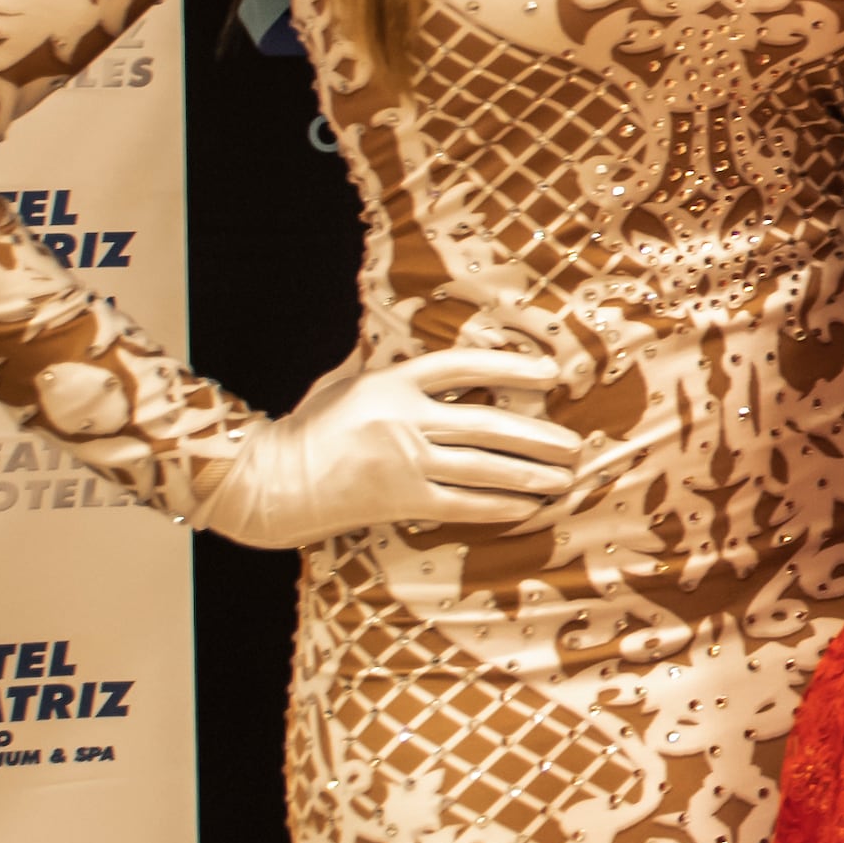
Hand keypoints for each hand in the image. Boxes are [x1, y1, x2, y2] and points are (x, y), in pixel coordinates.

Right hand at [194, 343, 583, 548]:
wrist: (268, 483)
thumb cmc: (309, 430)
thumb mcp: (342, 383)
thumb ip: (385, 367)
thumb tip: (406, 335)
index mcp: (390, 382)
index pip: (463, 367)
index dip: (511, 367)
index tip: (550, 374)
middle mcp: (403, 420)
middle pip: (488, 425)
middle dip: (539, 437)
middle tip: (576, 445)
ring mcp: (403, 462)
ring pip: (485, 468)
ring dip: (532, 475)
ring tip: (566, 478)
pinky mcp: (401, 501)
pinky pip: (464, 505)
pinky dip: (501, 507)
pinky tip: (530, 507)